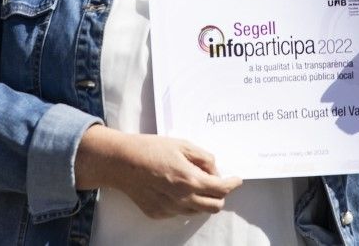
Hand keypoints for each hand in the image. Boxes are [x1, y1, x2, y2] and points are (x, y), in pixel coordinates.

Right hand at [76, 126, 241, 218]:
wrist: (121, 162)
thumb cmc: (151, 149)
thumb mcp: (182, 145)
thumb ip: (203, 158)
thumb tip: (215, 171)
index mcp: (190, 180)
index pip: (221, 189)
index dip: (232, 184)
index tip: (236, 179)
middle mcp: (182, 199)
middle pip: (214, 206)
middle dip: (221, 195)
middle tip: (217, 182)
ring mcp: (169, 209)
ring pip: (198, 210)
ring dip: (202, 198)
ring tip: (192, 181)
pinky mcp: (158, 213)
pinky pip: (180, 211)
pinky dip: (184, 201)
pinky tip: (174, 187)